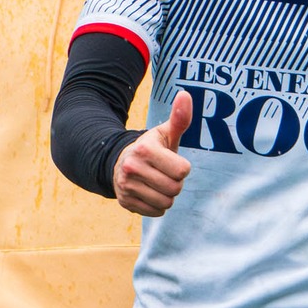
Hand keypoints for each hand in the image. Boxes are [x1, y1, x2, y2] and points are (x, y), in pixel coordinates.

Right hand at [113, 91, 192, 216]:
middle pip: (175, 189)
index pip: (182, 171)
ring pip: (166, 203)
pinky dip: (157, 206)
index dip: (182, 167)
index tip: (171, 161)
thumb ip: (179, 118)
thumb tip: (185, 94)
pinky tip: (150, 193)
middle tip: (164, 173)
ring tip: (157, 183)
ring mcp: (126, 186)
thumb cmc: (152, 148)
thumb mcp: (165, 134)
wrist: (122, 163)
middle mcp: (132, 167)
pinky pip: (156, 212)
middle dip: (175, 183)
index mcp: (145, 149)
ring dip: (167, 196)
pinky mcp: (125, 202)